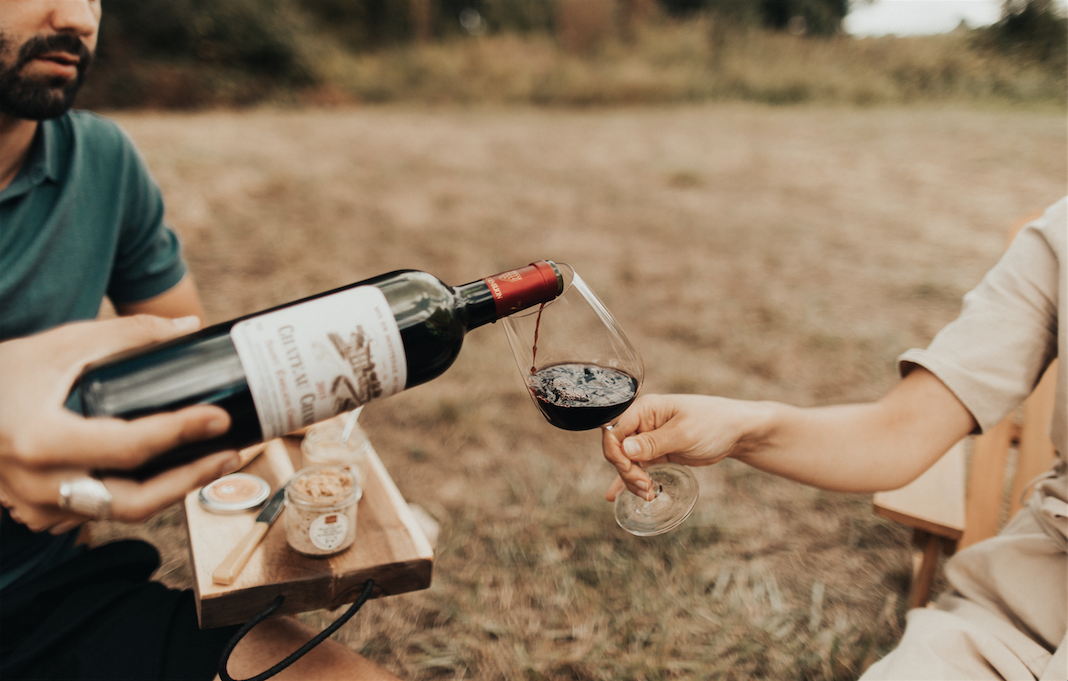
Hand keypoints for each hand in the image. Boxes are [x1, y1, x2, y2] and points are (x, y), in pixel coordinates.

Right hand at [0, 316, 240, 533]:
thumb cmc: (4, 370)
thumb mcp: (63, 343)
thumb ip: (128, 334)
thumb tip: (189, 326)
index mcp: (43, 441)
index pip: (129, 447)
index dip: (181, 433)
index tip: (220, 418)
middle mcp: (39, 485)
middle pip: (134, 501)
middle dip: (191, 480)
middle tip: (231, 454)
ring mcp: (37, 506)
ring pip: (121, 512)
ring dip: (172, 491)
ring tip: (212, 461)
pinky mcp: (40, 513)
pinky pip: (100, 512)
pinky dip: (140, 496)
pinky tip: (170, 473)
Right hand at [601, 394, 774, 501]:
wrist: (737, 432)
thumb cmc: (714, 423)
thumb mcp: (684, 433)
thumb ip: (653, 442)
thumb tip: (624, 449)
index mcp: (645, 409)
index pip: (614, 430)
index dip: (617, 453)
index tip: (631, 471)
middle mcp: (642, 422)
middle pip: (618, 450)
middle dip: (626, 471)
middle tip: (645, 486)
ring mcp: (649, 438)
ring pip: (627, 462)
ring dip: (632, 480)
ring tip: (648, 494)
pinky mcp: (657, 453)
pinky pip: (637, 467)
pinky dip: (630, 481)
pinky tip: (616, 495)